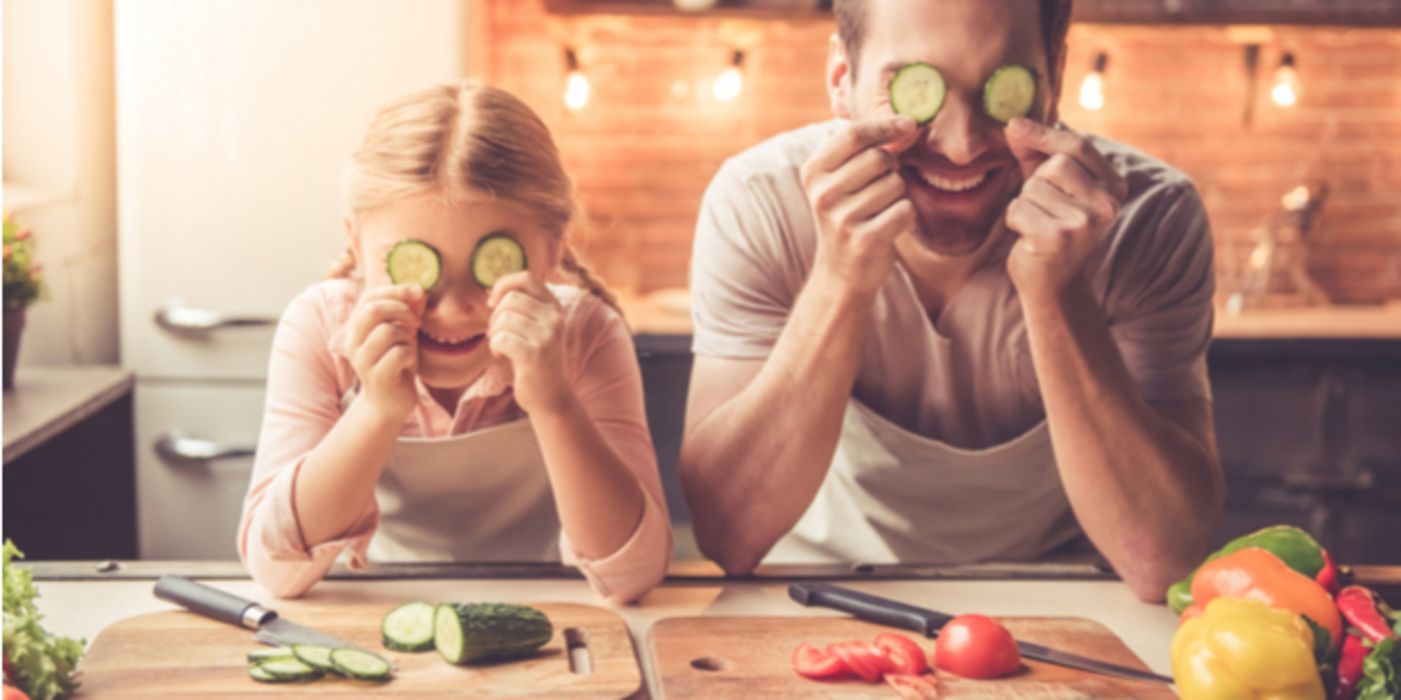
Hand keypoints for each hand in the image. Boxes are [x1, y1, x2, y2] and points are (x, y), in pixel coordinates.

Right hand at [344, 283, 424, 422]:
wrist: (389, 403)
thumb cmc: (396, 362)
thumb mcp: (402, 332)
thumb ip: (408, 310)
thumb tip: (419, 291)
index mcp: (355, 327)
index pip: (369, 296)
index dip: (396, 290)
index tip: (418, 293)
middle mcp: (353, 342)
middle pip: (373, 310)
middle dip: (402, 310)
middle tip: (416, 323)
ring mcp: (362, 360)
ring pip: (388, 331)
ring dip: (408, 336)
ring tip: (409, 347)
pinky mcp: (377, 377)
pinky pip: (399, 353)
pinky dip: (410, 355)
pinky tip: (408, 364)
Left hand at [487, 272, 571, 414]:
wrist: (551, 397)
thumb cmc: (535, 361)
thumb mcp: (535, 328)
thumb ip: (522, 308)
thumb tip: (490, 290)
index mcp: (554, 307)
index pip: (526, 277)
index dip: (503, 284)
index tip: (493, 302)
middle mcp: (555, 318)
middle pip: (510, 299)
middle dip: (495, 316)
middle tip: (497, 334)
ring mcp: (547, 335)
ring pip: (504, 319)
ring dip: (494, 334)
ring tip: (501, 347)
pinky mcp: (535, 354)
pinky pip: (501, 338)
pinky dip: (495, 347)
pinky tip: (501, 356)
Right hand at [801, 116, 918, 298]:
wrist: (841, 272)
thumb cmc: (849, 215)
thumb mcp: (842, 179)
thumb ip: (866, 149)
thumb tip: (909, 124)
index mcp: (813, 172)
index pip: (854, 134)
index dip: (886, 125)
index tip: (909, 124)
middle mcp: (823, 194)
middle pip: (880, 158)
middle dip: (891, 170)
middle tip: (878, 191)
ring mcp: (842, 219)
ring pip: (896, 184)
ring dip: (898, 196)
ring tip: (879, 212)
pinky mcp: (866, 240)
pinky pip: (905, 210)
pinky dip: (905, 217)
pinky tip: (888, 228)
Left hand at [1003, 118, 1127, 302]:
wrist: (1051, 282)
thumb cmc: (1049, 225)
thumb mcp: (1049, 184)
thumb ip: (1036, 151)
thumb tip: (1014, 123)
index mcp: (1114, 186)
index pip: (1077, 146)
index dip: (1043, 134)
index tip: (1013, 127)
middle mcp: (1107, 204)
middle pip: (1053, 166)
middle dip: (1035, 183)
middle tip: (1043, 209)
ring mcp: (1084, 223)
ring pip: (1032, 188)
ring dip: (1024, 204)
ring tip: (1037, 224)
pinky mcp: (1058, 239)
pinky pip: (1017, 209)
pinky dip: (1014, 221)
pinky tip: (1029, 237)